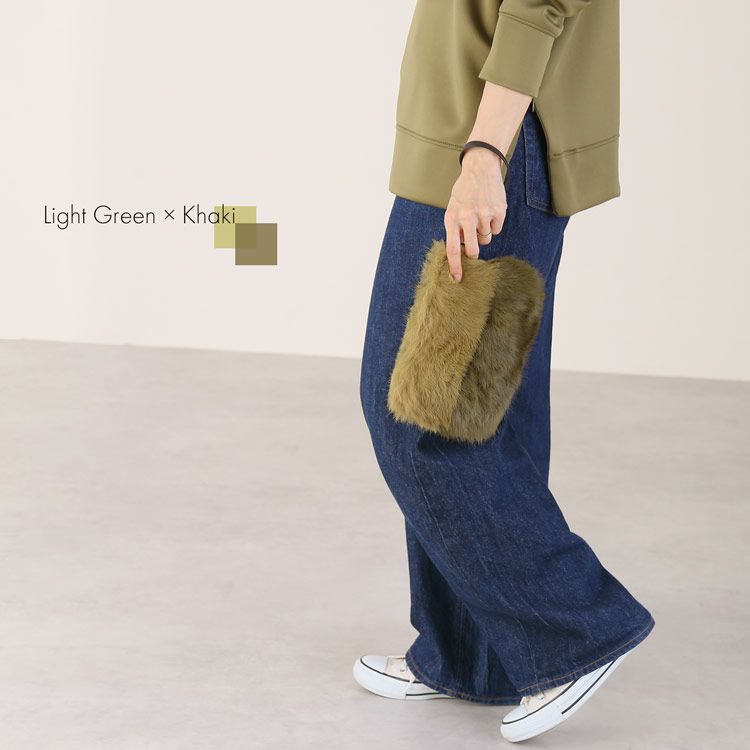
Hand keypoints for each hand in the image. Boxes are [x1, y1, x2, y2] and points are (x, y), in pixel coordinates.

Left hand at [444, 146, 506, 280]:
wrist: (480, 168)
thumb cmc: (464, 192)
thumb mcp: (452, 208)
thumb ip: (455, 228)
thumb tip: (459, 250)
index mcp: (452, 218)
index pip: (452, 248)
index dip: (455, 266)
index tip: (457, 279)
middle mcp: (467, 217)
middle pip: (472, 249)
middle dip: (473, 252)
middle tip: (473, 245)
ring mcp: (484, 214)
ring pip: (486, 239)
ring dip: (483, 232)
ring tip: (480, 215)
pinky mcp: (498, 211)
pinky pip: (497, 229)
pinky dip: (494, 224)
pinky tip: (490, 210)